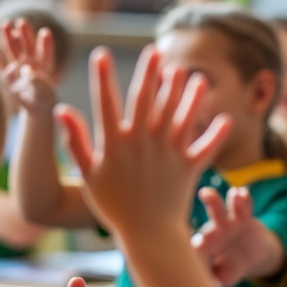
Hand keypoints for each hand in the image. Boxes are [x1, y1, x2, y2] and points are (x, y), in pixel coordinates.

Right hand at [0, 19, 58, 116]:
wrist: (37, 108)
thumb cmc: (44, 97)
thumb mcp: (43, 90)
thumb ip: (36, 79)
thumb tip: (26, 70)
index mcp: (43, 66)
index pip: (45, 52)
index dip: (45, 43)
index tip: (45, 32)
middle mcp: (30, 64)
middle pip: (27, 46)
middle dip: (24, 34)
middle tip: (21, 21)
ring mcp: (18, 70)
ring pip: (13, 51)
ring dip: (9, 38)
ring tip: (5, 24)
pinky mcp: (8, 78)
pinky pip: (1, 69)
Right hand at [55, 45, 229, 235]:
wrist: (146, 234)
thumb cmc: (114, 206)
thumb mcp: (89, 176)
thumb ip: (76, 142)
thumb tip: (61, 110)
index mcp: (116, 144)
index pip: (107, 104)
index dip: (103, 78)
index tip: (100, 53)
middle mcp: (143, 144)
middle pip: (146, 101)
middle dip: (150, 74)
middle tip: (154, 51)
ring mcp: (168, 154)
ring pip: (178, 116)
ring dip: (185, 94)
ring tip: (190, 73)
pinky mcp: (189, 166)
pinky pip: (205, 146)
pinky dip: (216, 134)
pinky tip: (224, 117)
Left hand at [192, 187, 280, 286]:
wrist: (248, 255)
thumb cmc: (229, 269)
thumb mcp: (226, 277)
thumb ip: (221, 279)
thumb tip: (214, 282)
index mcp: (204, 251)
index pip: (197, 251)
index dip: (197, 250)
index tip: (199, 247)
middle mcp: (212, 235)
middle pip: (204, 227)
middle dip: (200, 231)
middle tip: (200, 228)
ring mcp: (226, 224)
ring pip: (218, 211)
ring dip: (213, 202)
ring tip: (206, 193)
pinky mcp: (243, 217)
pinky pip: (243, 207)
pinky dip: (243, 200)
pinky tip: (241, 192)